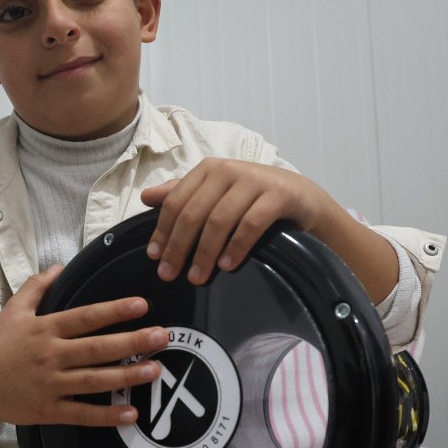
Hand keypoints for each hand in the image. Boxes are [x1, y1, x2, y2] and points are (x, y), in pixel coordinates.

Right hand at [0, 265, 167, 426]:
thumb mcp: (13, 311)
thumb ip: (36, 287)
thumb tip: (60, 266)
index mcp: (44, 329)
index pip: (85, 317)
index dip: (114, 310)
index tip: (142, 305)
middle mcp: (50, 356)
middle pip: (96, 349)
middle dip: (132, 342)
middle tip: (161, 336)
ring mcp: (50, 385)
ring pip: (94, 381)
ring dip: (127, 377)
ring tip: (155, 370)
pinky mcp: (48, 410)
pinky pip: (82, 414)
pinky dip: (107, 415)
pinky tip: (131, 413)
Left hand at [140, 158, 334, 285]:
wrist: (302, 196)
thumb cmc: (252, 198)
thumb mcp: (216, 193)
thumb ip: (182, 194)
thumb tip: (146, 196)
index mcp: (208, 169)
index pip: (176, 202)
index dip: (163, 231)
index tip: (155, 259)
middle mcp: (228, 170)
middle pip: (194, 213)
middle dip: (179, 247)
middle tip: (170, 275)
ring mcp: (254, 180)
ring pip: (219, 220)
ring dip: (205, 252)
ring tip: (197, 278)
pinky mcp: (278, 194)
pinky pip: (251, 224)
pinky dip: (236, 246)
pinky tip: (227, 266)